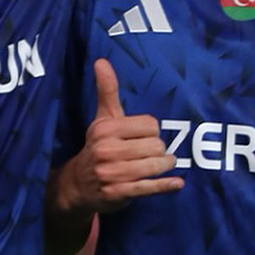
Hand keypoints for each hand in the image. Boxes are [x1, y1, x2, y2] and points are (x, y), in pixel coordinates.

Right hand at [58, 59, 182, 213]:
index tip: (145, 135)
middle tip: (154, 152)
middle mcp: (107, 150)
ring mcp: (112, 174)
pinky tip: (176, 183)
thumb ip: (107, 90)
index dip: (152, 131)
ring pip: (154, 166)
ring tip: (164, 164)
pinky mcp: (118, 193)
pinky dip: (165, 185)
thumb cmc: (98, 146)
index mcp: (105, 129)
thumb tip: (101, 61)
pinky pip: (149, 187)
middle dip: (160, 150)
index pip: (150, 125)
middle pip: (155, 146)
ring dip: (164, 166)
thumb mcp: (102, 118)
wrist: (78, 185)